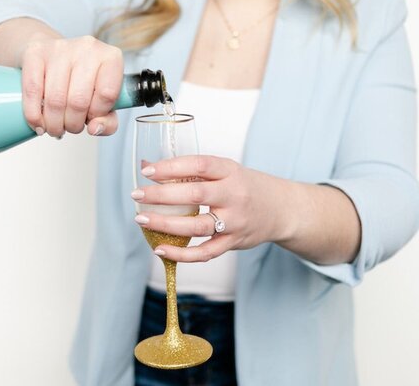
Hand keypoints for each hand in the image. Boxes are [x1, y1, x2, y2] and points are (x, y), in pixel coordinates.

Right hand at [19, 35, 122, 137]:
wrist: (53, 54)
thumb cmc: (82, 80)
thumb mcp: (104, 101)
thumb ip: (108, 122)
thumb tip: (94, 129)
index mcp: (111, 58)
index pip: (107, 94)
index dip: (97, 114)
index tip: (90, 118)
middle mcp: (87, 48)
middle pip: (79, 101)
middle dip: (72, 124)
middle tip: (69, 127)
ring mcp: (60, 48)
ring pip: (55, 100)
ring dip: (54, 124)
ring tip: (55, 127)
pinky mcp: (36, 52)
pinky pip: (33, 91)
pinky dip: (34, 115)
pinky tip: (38, 123)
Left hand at [131, 155, 288, 262]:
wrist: (281, 209)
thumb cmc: (245, 186)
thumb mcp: (226, 171)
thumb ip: (192, 171)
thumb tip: (148, 167)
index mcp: (230, 171)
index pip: (199, 165)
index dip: (172, 167)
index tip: (148, 171)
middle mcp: (234, 195)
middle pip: (195, 195)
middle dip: (162, 195)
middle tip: (137, 194)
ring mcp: (235, 222)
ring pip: (197, 226)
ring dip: (166, 224)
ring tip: (142, 219)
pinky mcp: (233, 243)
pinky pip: (205, 252)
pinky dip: (182, 254)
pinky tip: (160, 249)